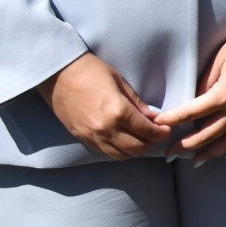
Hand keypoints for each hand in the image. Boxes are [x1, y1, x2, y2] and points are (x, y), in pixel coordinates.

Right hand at [39, 52, 163, 158]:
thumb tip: (151, 117)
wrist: (58, 74)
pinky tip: (123, 140)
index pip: (146, 131)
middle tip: (156, 135)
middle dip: (150, 143)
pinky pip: (105, 152)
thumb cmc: (91, 71)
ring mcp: (92, 136)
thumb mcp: (120, 82)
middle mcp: (106, 129)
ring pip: (120, 155)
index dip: (160, 133)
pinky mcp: (82, 138)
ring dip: (134, 150)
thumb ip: (137, 103)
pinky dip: (118, 150)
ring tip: (141, 139)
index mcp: (118, 112)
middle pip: (136, 148)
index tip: (166, 130)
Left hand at [156, 23, 225, 159]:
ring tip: (196, 161)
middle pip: (208, 134)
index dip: (173, 119)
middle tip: (169, 153)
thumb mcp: (218, 60)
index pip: (192, 111)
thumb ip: (205, 83)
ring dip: (211, 153)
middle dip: (186, 145)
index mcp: (224, 93)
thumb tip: (195, 100)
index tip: (158, 124)